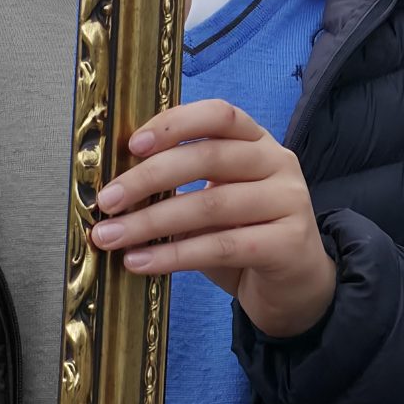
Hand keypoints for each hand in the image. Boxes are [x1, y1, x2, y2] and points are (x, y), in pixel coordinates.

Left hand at [93, 99, 337, 338]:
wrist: (295, 287)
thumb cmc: (244, 237)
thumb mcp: (216, 201)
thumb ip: (182, 186)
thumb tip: (116, 187)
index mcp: (258, 142)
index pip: (219, 115)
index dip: (175, 124)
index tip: (132, 145)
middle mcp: (278, 162)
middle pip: (210, 157)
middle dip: (150, 177)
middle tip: (107, 201)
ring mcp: (289, 201)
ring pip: (211, 204)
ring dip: (152, 222)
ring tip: (111, 237)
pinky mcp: (288, 243)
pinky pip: (221, 247)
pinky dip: (174, 256)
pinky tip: (140, 263)